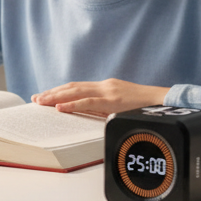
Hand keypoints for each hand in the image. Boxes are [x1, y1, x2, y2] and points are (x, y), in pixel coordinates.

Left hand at [31, 79, 167, 116]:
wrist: (165, 103)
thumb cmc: (145, 108)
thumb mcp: (121, 106)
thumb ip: (105, 108)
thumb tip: (88, 115)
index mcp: (106, 87)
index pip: (77, 87)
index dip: (59, 91)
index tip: (44, 96)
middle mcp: (104, 86)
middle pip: (72, 87)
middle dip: (52, 93)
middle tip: (35, 99)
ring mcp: (108, 91)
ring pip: (76, 92)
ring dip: (55, 97)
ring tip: (41, 102)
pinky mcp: (113, 100)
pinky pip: (88, 102)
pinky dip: (72, 104)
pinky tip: (59, 108)